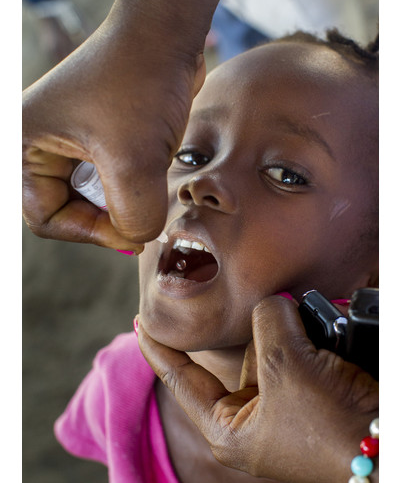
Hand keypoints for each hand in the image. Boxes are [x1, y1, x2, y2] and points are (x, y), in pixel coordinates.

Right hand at [22, 10, 204, 251]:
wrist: (165, 32)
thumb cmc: (140, 82)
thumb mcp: (134, 159)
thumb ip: (133, 215)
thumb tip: (138, 237)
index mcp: (23, 145)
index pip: (46, 218)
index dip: (91, 233)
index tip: (134, 232)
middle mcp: (39, 143)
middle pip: (68, 209)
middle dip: (108, 217)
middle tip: (143, 215)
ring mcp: (67, 139)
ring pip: (92, 196)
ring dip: (122, 199)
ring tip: (147, 182)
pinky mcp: (95, 135)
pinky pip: (107, 177)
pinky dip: (130, 184)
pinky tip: (150, 171)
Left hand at [138, 296, 378, 482]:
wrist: (386, 446)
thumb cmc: (328, 426)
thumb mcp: (285, 367)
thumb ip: (268, 323)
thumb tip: (275, 305)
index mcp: (230, 426)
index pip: (181, 378)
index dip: (159, 348)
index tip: (141, 321)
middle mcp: (253, 418)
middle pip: (239, 355)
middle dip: (255, 329)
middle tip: (270, 308)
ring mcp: (284, 407)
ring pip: (271, 348)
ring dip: (286, 329)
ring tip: (305, 324)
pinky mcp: (311, 394)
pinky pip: (297, 352)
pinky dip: (305, 335)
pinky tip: (321, 327)